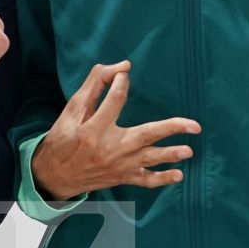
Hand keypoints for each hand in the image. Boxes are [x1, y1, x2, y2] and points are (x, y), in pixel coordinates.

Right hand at [30, 61, 197, 200]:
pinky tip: (178, 176)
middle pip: (145, 135)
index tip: (123, 75)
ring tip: (189, 151)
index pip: (116, 99)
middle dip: (171, 129)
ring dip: (171, 155)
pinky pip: (144, 181)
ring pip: (149, 159)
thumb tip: (121, 66)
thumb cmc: (63, 138)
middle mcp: (109, 148)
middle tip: (194, 125)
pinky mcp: (121, 177)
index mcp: (93, 128)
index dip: (121, 81)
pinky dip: (162, 179)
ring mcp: (118, 165)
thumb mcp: (71, 109)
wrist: (53, 175)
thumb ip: (95, 85)